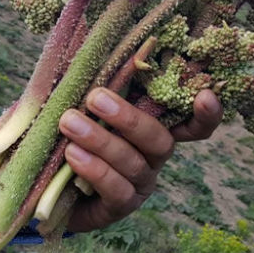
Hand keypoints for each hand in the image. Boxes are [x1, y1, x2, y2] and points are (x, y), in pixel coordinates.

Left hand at [59, 87, 222, 231]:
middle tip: (96, 97)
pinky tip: (72, 153)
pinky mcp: (120, 206)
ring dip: (100, 140)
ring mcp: (140, 183)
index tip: (205, 95)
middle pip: (160, 141)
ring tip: (69, 122)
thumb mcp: (80, 103)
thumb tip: (91, 46)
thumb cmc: (69, 130)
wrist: (46, 181)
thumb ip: (93, 82)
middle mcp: (153, 156)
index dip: (206, 114)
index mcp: (152, 127)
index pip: (193, 124)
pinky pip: (116, 190)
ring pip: (132, 163)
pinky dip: (94, 169)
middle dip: (129, 119)